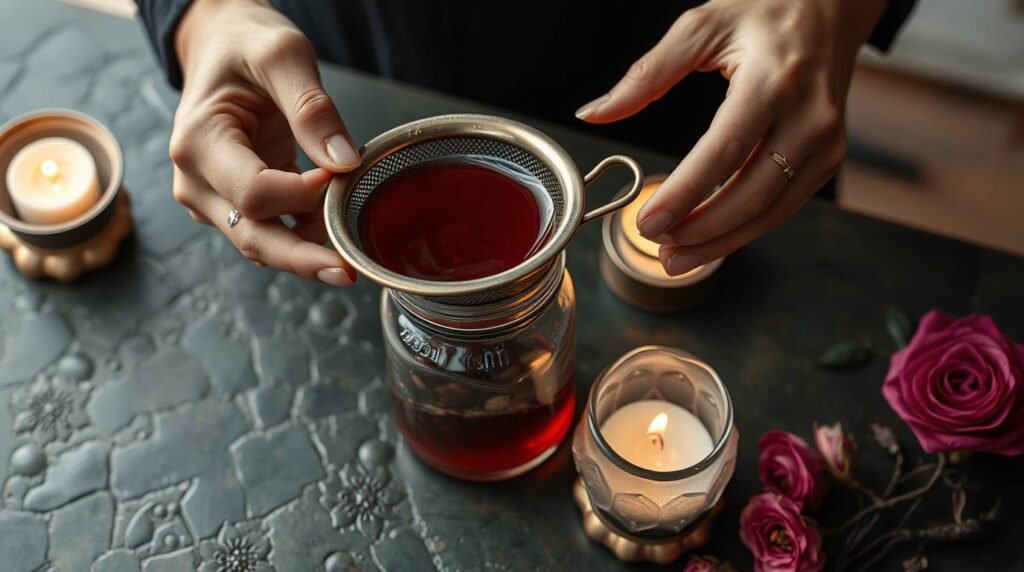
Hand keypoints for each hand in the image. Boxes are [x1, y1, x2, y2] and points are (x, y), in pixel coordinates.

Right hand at [169, 0, 357, 284]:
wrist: (223, 45)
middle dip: (302, 258)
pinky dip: (306, 235)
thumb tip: (346, 163)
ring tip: (354, 253)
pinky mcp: (234, 204)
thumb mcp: (282, 54)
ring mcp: (211, 198)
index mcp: (197, 143)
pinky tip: (339, 232)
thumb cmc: (246, 44)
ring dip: (308, 251)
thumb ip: (312, 107)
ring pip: (263, 243)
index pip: (254, 193)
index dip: (303, 194)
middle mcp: (195, 180)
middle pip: (253, 236)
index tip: (343, 173)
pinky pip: (273, 230)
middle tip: (349, 273)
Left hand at [576, 0, 885, 274]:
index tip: (648, 221)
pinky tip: (710, 240)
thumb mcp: (701, 26)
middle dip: (700, 231)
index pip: (724, 151)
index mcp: (773, 80)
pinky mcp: (830, 158)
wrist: (832, 8)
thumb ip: (646, 74)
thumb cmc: (764, 13)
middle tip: (657, 247)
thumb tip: (594, 113)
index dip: (685, 194)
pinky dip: (744, 229)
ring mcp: (826, 141)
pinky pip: (784, 206)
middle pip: (751, 194)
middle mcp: (809, 115)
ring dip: (720, 242)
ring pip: (770, 212)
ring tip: (675, 259)